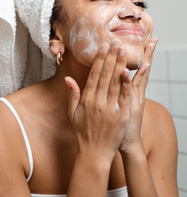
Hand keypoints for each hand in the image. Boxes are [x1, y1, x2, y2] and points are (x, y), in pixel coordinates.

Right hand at [65, 40, 131, 162]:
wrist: (95, 153)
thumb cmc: (83, 133)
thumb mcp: (73, 113)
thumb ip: (72, 94)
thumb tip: (67, 78)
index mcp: (87, 99)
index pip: (94, 74)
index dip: (99, 59)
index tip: (103, 47)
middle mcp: (98, 101)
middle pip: (105, 74)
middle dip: (111, 57)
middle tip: (116, 42)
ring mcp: (110, 108)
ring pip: (115, 82)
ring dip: (119, 65)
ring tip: (123, 51)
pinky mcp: (120, 115)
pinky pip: (124, 97)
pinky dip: (126, 84)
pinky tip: (128, 72)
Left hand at [119, 38, 157, 155]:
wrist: (125, 143)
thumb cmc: (119, 124)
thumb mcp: (121, 104)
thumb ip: (119, 88)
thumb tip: (118, 75)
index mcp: (131, 90)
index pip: (138, 68)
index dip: (144, 56)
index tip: (149, 41)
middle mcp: (135, 92)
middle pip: (143, 69)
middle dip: (147, 54)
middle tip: (154, 39)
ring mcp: (134, 98)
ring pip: (140, 77)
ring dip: (143, 62)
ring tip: (148, 46)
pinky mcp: (130, 106)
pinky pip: (129, 91)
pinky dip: (129, 81)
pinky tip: (130, 70)